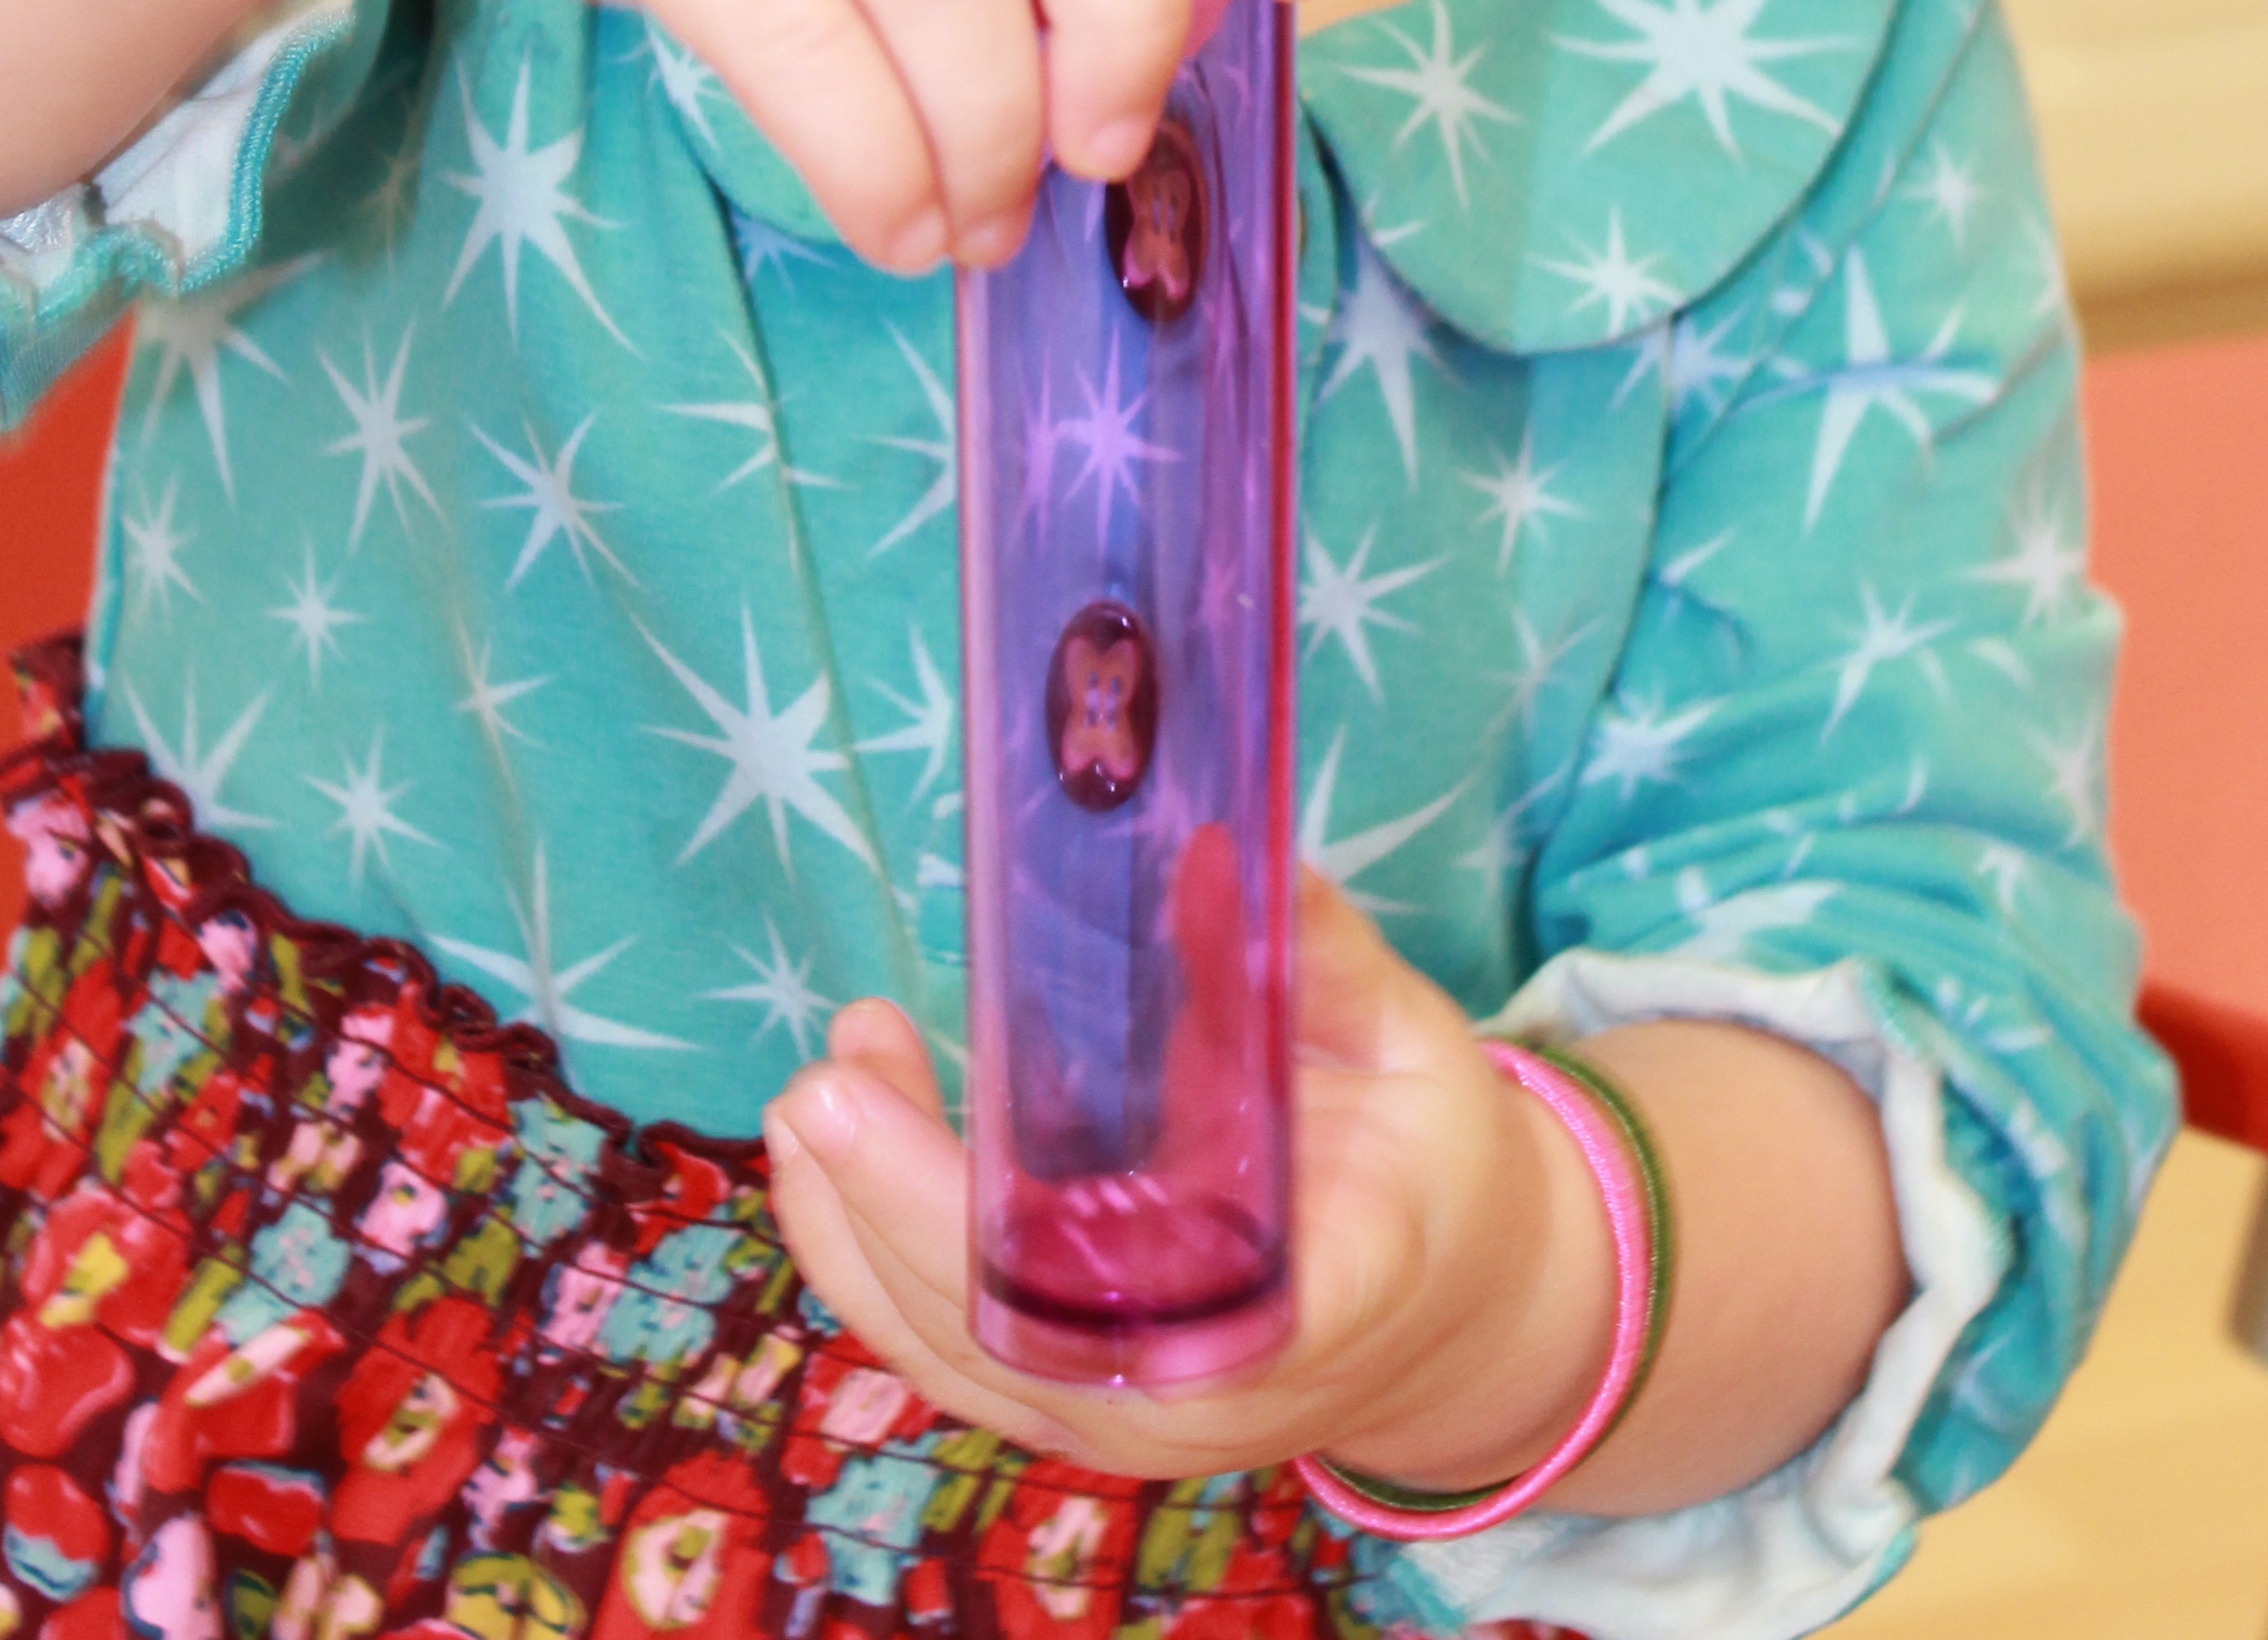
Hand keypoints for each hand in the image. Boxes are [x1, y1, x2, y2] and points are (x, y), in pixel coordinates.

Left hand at [759, 873, 1614, 1491]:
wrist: (1454, 1309)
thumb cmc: (1432, 1159)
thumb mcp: (1415, 1046)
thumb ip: (1316, 961)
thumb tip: (1210, 846)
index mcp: (1319, 1300)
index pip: (1210, 1320)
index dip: (1089, 1263)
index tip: (995, 1157)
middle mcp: (1204, 1393)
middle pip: (1032, 1338)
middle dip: (911, 1216)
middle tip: (833, 1083)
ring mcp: (1127, 1420)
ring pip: (961, 1360)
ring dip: (858, 1233)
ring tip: (814, 1093)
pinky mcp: (1073, 1406)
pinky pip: (951, 1359)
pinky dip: (867, 1266)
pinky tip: (823, 1160)